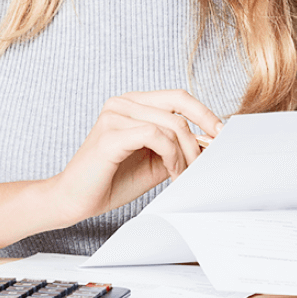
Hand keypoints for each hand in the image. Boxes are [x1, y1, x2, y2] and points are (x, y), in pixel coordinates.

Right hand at [47, 90, 223, 225]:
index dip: (204, 113)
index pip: (178, 97)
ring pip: (170, 125)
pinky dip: (170, 156)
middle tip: (203, 165)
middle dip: (197, 140)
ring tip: (181, 175)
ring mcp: (114, 115)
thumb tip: (211, 143)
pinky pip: (154, 136)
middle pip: (178, 110)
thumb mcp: (155, 161)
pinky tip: (170, 173)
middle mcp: (122, 102)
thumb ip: (177, 148)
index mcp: (133, 103)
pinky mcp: (110, 134)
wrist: (74, 200)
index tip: (221, 134)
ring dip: (184, 155)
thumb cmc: (111, 180)